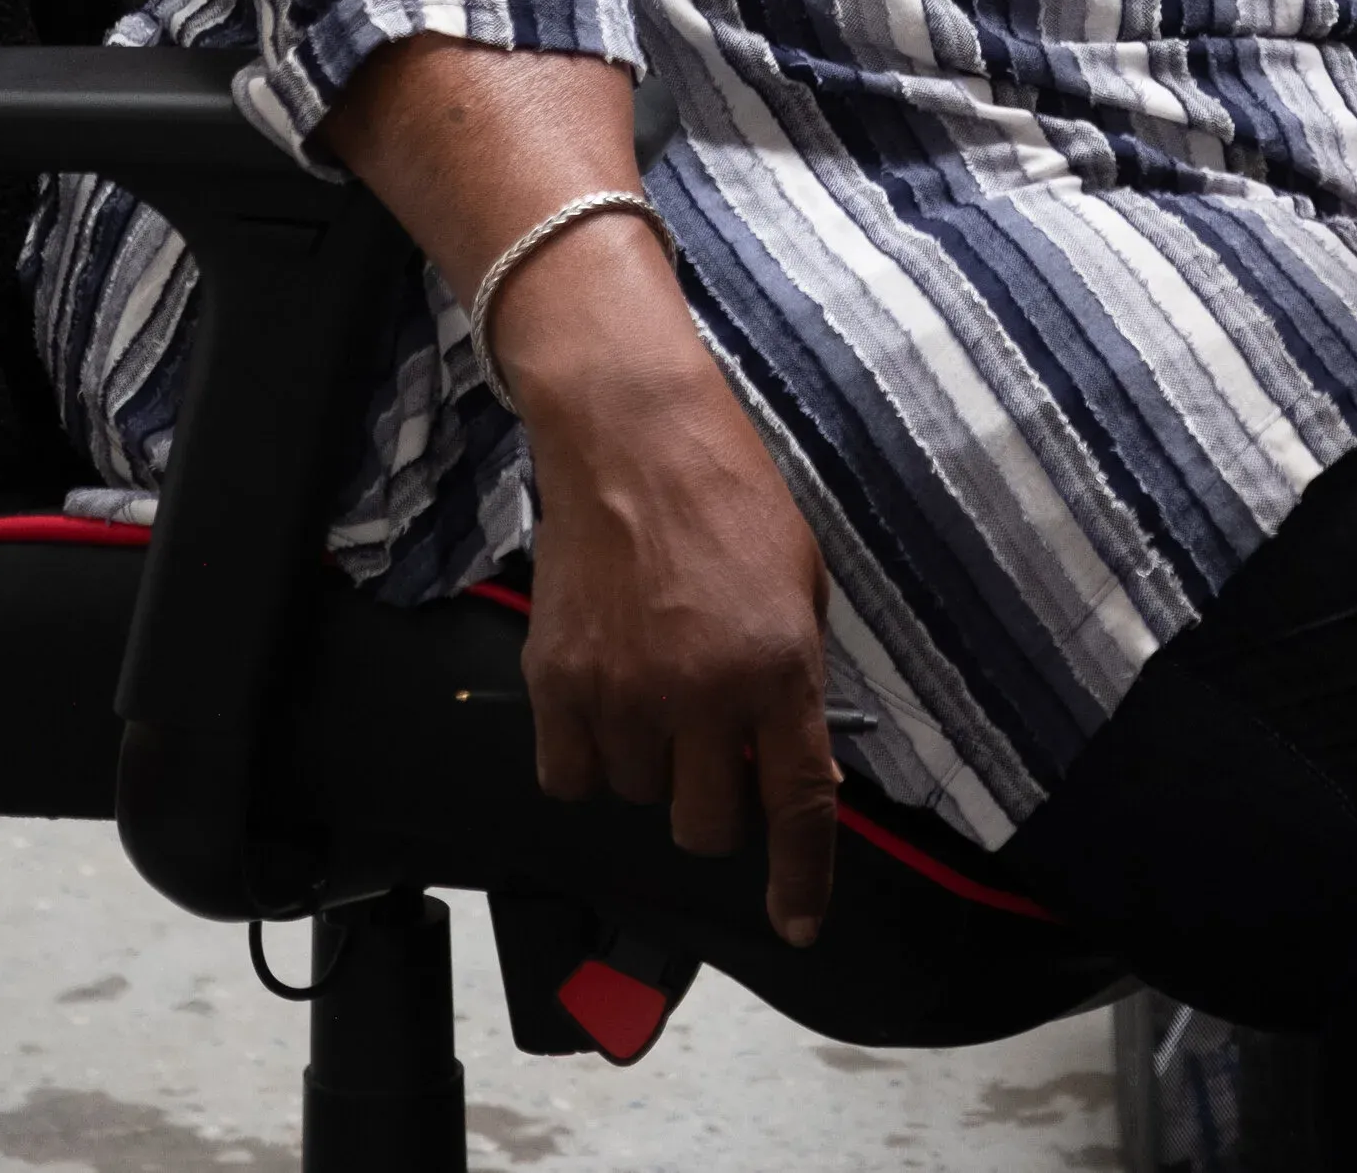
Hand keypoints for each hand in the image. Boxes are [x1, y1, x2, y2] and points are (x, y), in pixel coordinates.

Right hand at [499, 216, 839, 945]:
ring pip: (635, 799)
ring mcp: (622, 693)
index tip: (796, 922)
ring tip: (650, 683)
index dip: (800, 876)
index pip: (797, 804)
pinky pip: (569, 777)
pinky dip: (585, 757)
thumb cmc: (730, 496)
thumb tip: (797, 776)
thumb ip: (797, 685)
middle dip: (714, 798)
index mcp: (777, 667)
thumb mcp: (800, 584)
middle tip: (709, 740)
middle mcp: (702, 694)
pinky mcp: (555, 681)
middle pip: (706, 824)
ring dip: (648, 765)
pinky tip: (600, 699)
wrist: (631, 434)